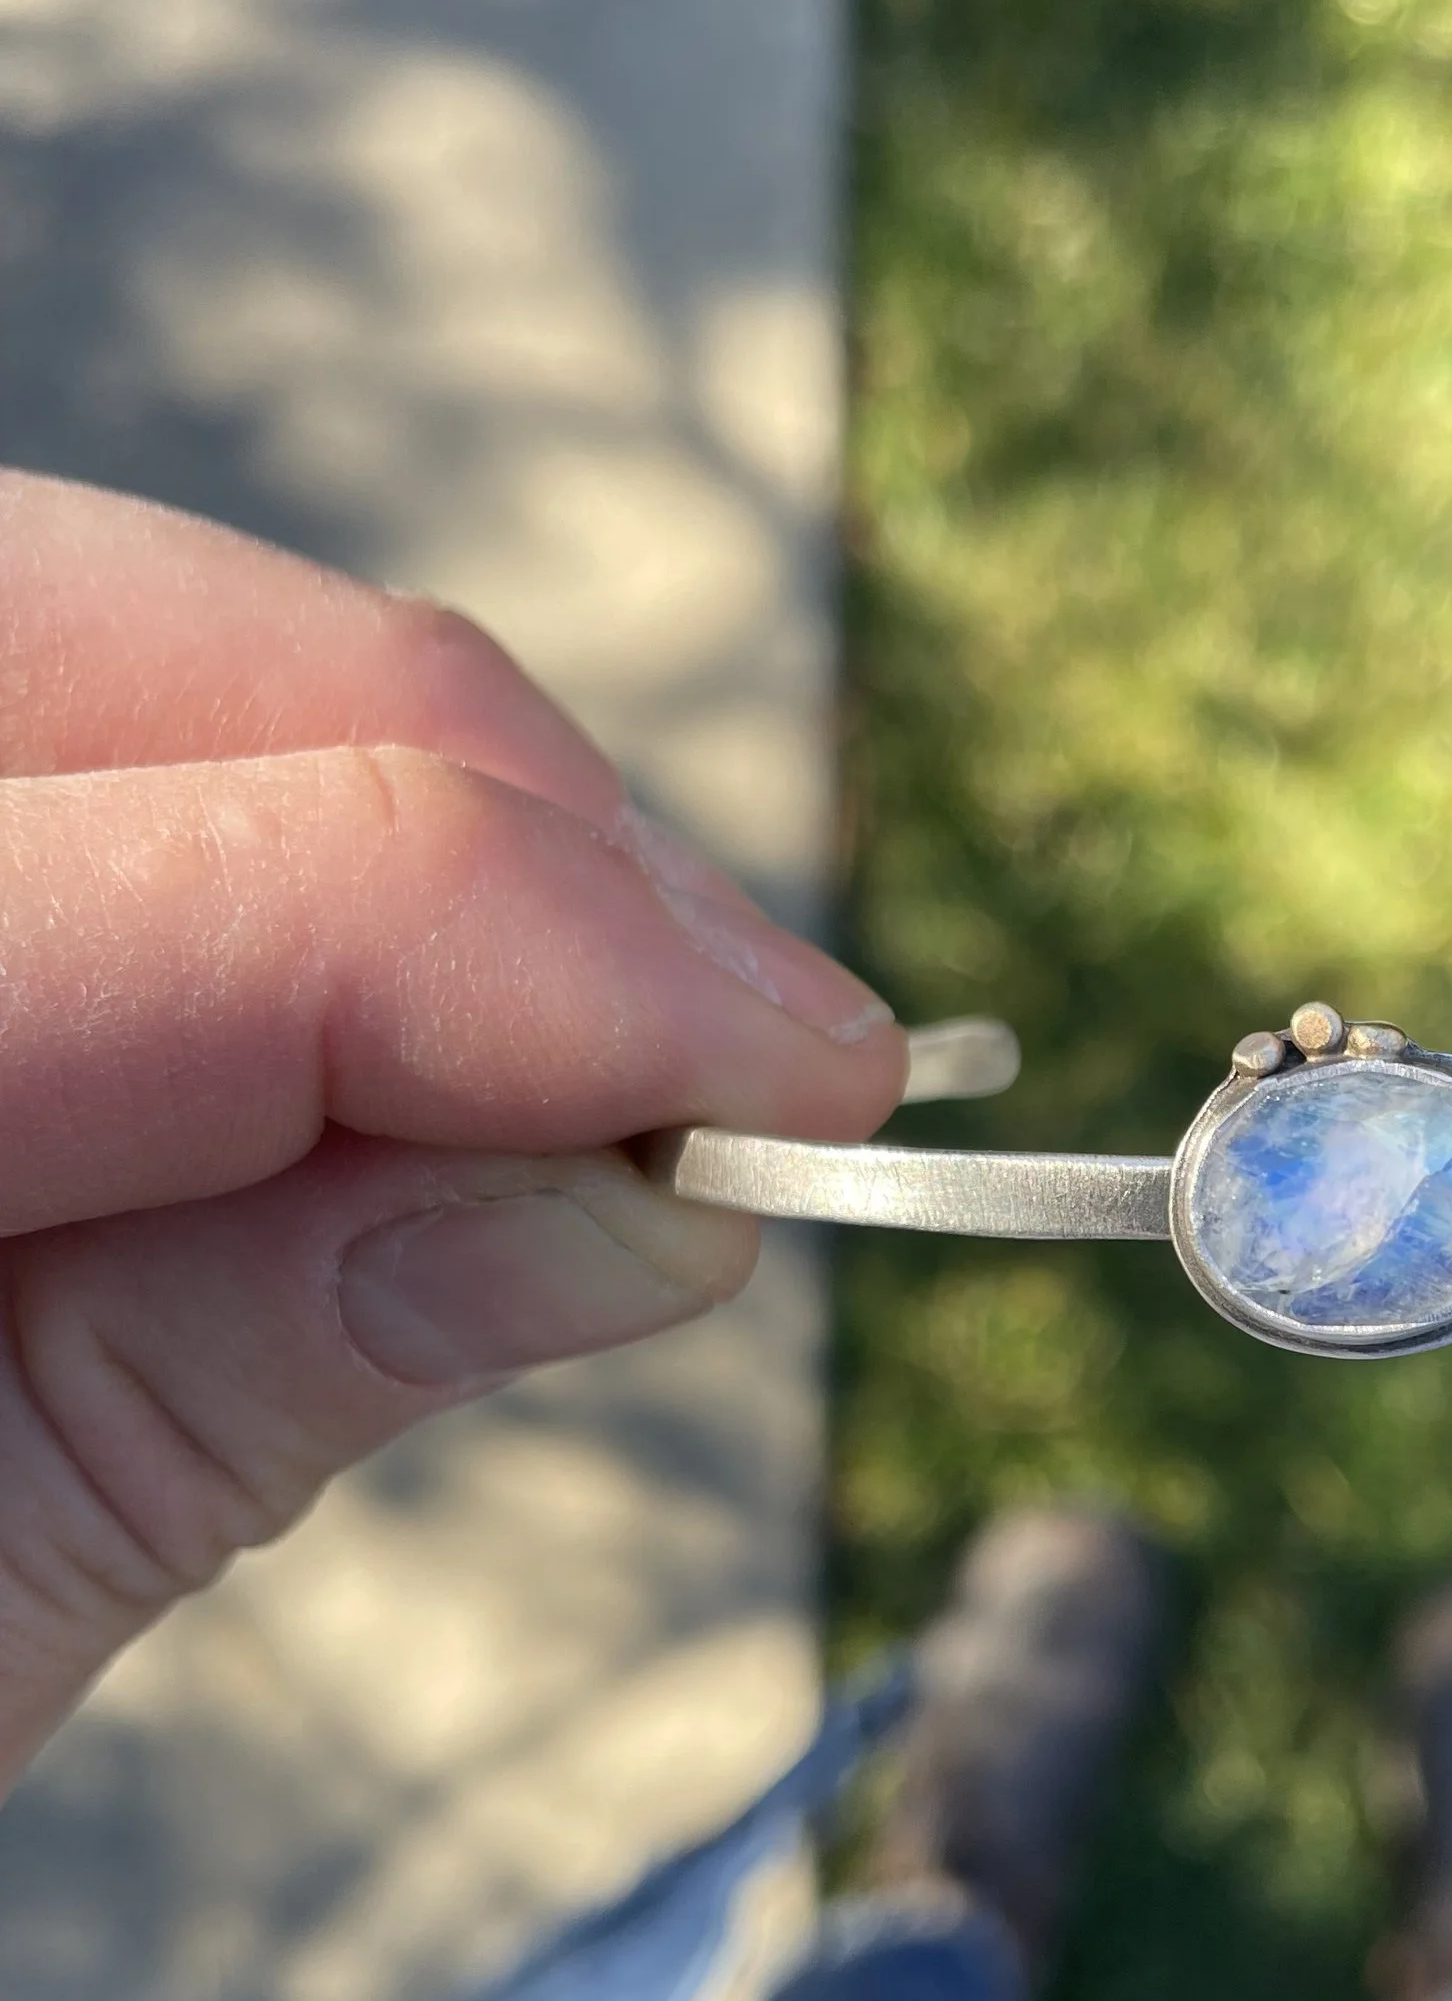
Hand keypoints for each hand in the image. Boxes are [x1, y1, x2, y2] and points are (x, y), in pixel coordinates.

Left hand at [0, 472, 904, 1792]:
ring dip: (427, 823)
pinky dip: (279, 842)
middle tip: (750, 1052)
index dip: (593, 958)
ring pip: (128, 632)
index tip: (827, 1092)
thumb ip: (253, 1368)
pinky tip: (395, 1003)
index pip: (233, 891)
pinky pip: (76, 726)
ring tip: (599, 1040)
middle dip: (530, 837)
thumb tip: (648, 1211)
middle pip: (172, 645)